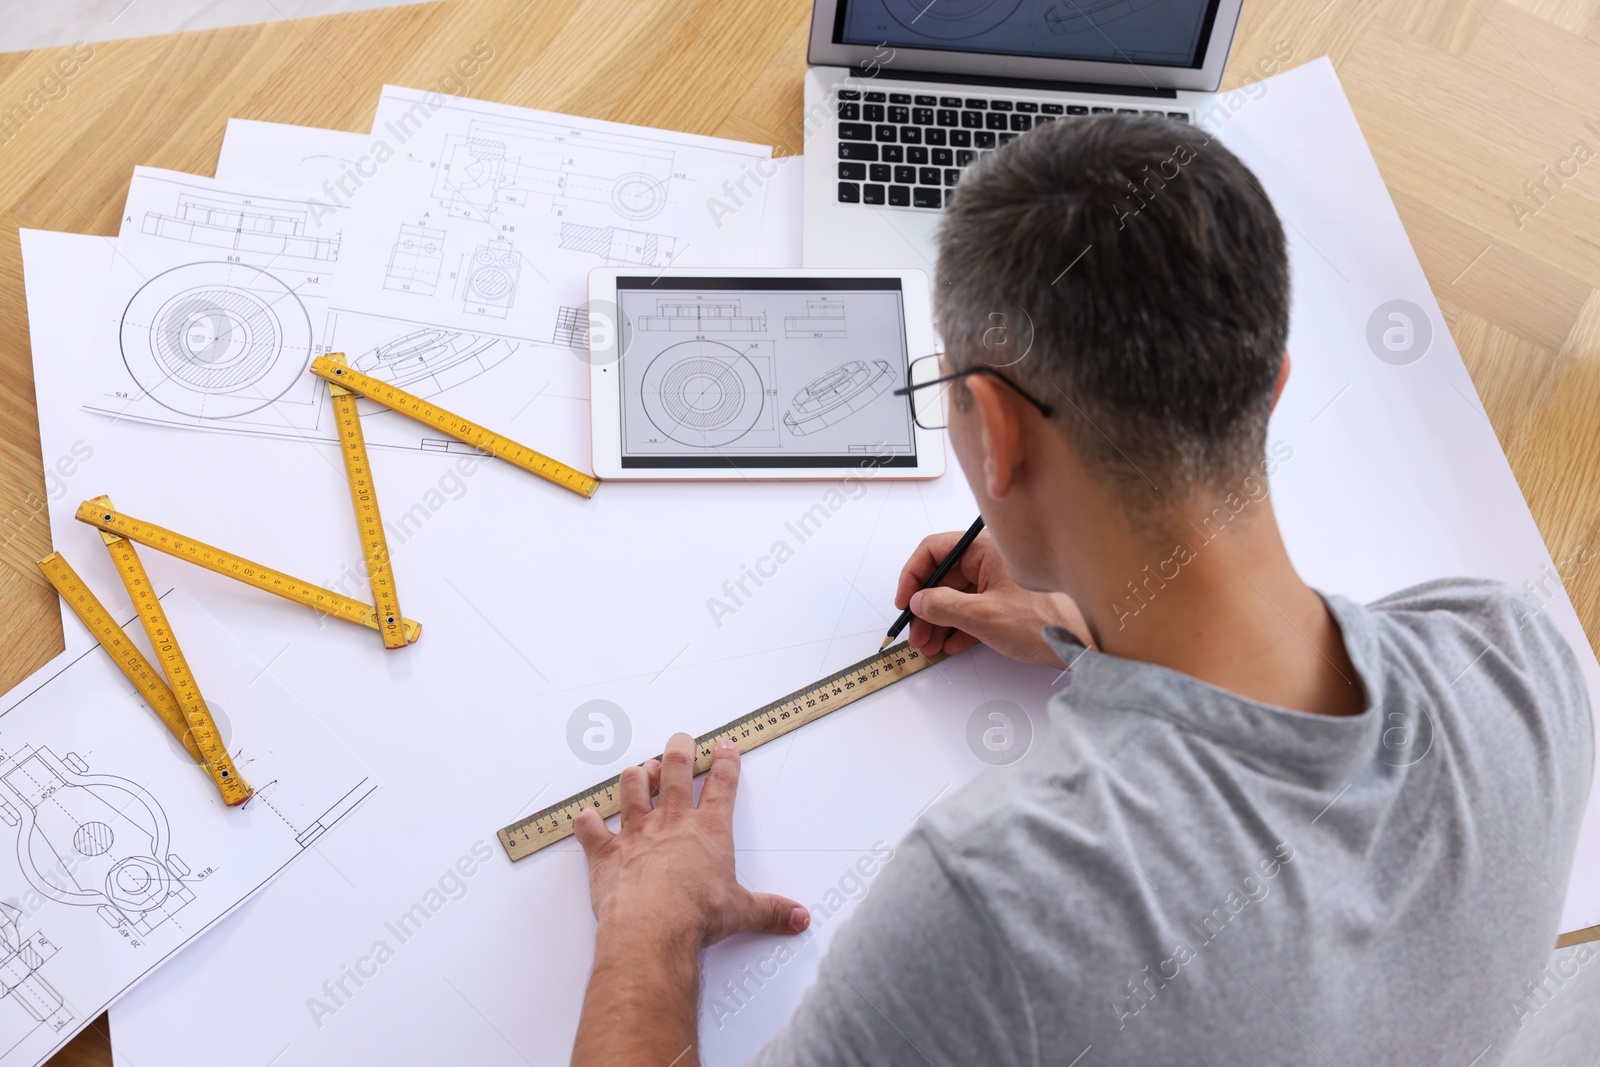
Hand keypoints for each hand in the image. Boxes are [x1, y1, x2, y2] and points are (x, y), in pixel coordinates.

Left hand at [574, 733, 808, 947]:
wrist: (653, 928)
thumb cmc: (696, 915)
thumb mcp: (743, 912)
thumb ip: (771, 911)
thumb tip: (798, 918)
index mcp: (708, 830)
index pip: (722, 785)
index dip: (726, 762)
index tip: (725, 747)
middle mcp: (672, 822)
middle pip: (676, 770)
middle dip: (679, 750)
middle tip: (681, 740)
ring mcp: (636, 833)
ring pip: (632, 787)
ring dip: (636, 777)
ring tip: (640, 772)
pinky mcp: (605, 852)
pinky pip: (590, 827)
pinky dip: (587, 822)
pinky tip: (588, 817)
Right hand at [894, 529, 1089, 666]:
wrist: (1086, 644)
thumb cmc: (1048, 623)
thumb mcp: (984, 616)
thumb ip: (943, 606)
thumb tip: (920, 602)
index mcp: (987, 549)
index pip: (934, 550)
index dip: (913, 576)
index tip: (904, 601)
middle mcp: (993, 559)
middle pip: (944, 577)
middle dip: (925, 607)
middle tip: (915, 632)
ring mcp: (1001, 581)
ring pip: (958, 597)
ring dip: (938, 622)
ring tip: (928, 645)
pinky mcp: (1009, 603)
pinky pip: (974, 610)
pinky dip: (958, 627)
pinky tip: (950, 644)